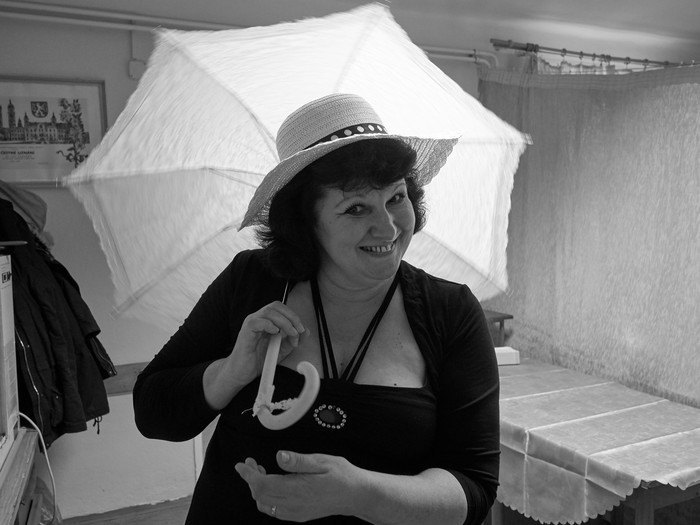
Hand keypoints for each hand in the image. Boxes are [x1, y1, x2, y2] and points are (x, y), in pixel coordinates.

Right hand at [203, 302, 306, 409]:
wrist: (241, 373)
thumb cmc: (258, 360)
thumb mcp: (281, 350)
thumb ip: (292, 340)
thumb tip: (306, 331)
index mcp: (266, 320)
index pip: (281, 308)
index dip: (293, 316)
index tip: (301, 331)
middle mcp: (258, 319)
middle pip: (276, 306)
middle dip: (291, 316)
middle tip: (298, 330)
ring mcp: (251, 324)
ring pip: (268, 312)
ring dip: (284, 322)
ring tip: (290, 334)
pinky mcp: (245, 332)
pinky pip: (257, 322)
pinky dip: (269, 325)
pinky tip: (275, 333)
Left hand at [235, 451, 363, 521]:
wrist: (356, 495)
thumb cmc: (342, 475)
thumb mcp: (322, 461)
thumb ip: (298, 461)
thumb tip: (278, 456)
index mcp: (298, 489)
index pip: (263, 485)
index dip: (249, 475)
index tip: (242, 464)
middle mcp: (294, 504)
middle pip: (260, 496)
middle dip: (251, 479)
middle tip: (252, 463)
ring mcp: (296, 512)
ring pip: (265, 505)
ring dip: (258, 489)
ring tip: (261, 471)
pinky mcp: (299, 515)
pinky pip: (274, 510)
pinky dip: (266, 498)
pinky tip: (273, 484)